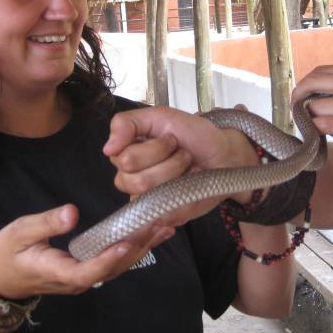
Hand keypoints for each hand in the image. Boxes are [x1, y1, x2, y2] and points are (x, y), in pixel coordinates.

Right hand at [0, 204, 174, 298]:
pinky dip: (134, 248)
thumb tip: (72, 212)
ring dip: (142, 248)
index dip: (108, 259)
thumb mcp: (20, 232)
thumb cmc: (8, 253)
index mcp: (58, 272)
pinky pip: (114, 263)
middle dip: (138, 248)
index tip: (126, 243)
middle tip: (160, 225)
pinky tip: (150, 234)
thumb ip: (46, 223)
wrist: (1, 279)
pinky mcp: (88, 271)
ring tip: (164, 228)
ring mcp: (83, 278)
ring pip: (118, 267)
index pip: (87, 271)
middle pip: (112, 269)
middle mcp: (76, 280)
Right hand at [104, 105, 261, 224]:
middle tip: (182, 152)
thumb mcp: (162, 116)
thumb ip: (128, 123)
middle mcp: (132, 179)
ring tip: (188, 165)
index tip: (171, 138)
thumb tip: (107, 148)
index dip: (153, 148)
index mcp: (126, 154)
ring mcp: (148, 200)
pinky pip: (165, 213)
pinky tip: (191, 184)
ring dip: (177, 173)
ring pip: (151, 194)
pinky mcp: (166, 215)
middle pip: (135, 180)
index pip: (123, 159)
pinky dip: (185, 194)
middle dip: (168, 160)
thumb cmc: (195, 135)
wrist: (226, 154)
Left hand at [292, 65, 332, 173]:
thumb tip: (316, 95)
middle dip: (298, 99)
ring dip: (313, 121)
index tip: (301, 100)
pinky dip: (320, 132)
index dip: (304, 86)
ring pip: (316, 107)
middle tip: (298, 114)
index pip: (320, 72)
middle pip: (313, 83)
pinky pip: (325, 125)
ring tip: (329, 130)